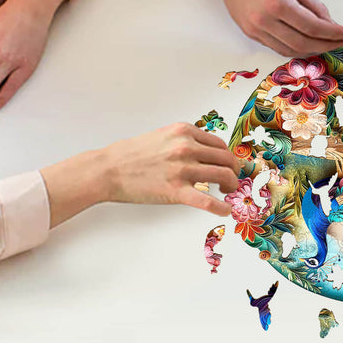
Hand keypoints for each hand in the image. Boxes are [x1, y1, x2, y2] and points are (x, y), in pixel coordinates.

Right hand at [41, 123, 239, 223]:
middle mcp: (187, 147)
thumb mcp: (164, 135)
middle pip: (225, 158)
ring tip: (228, 191)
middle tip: (233, 179)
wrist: (109, 169)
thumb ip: (185, 140)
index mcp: (184, 132)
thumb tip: (206, 152)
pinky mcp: (176, 191)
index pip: (219, 143)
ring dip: (231, 185)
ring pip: (222, 175)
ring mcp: (182, 169)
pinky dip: (220, 207)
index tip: (229, 164)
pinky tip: (226, 211)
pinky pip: (206, 201)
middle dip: (234, 170)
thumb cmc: (133, 154)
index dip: (227, 156)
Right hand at [212, 0, 342, 56]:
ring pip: (289, 50)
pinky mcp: (249, 33)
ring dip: (311, 50)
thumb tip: (330, 23)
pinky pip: (276, 47)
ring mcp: (255, 29)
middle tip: (339, 42)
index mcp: (278, 3)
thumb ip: (313, 5)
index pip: (313, 27)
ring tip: (325, 44)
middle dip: (325, 45)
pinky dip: (294, 48)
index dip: (333, 33)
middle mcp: (264, 20)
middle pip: (302, 43)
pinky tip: (306, 43)